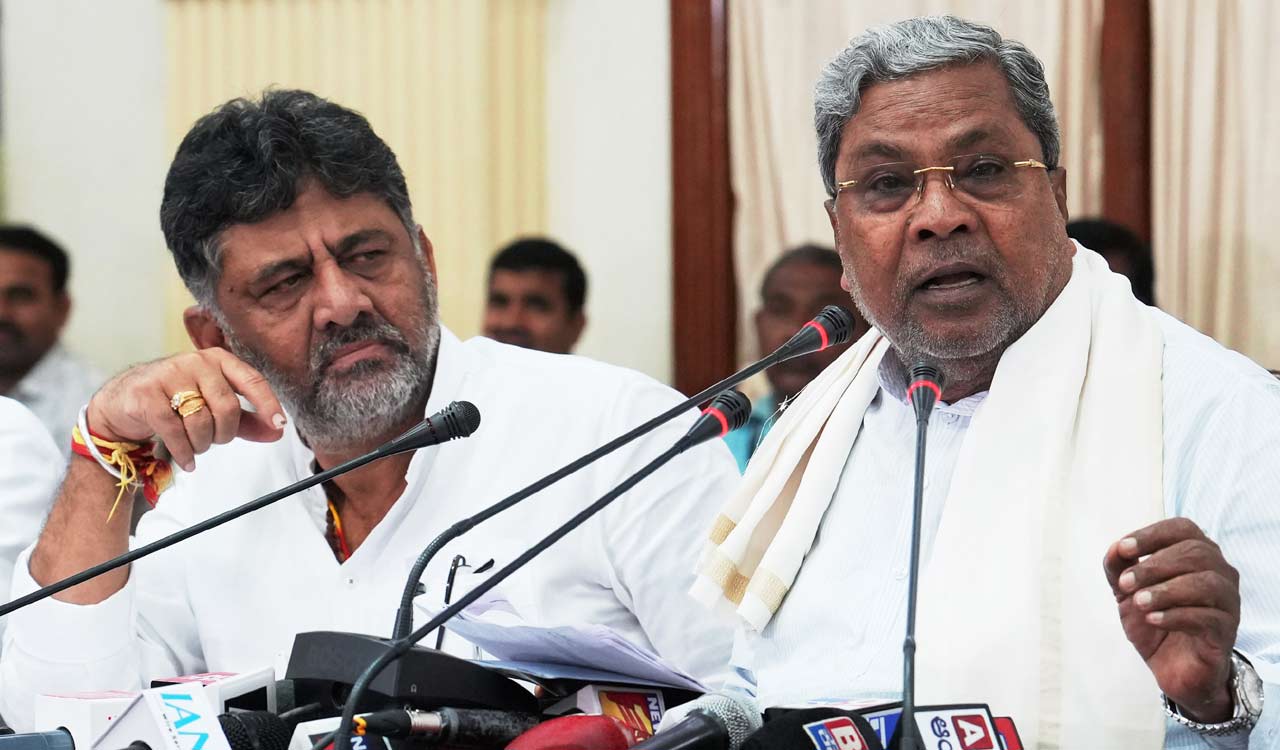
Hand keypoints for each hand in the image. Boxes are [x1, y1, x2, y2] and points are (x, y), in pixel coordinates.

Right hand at [86, 347, 286, 471]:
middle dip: (224, 434)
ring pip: (200, 420)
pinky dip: (184, 451)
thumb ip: (246, 420)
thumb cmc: (176, 402)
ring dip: (201, 444)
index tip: (279, 424)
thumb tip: (277, 431)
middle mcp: (195, 362)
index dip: (267, 403)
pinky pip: (174, 430)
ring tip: (195, 446)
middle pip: (226, 407)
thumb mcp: (214, 408)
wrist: (124, 401)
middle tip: (213, 441)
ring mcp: (169, 374)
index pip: (252, 380)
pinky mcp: (146, 393)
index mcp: (218, 360)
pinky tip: (186, 459)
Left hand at [1104, 518, 1239, 721]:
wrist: (1172, 667)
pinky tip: (1153, 619)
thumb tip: (1115, 549)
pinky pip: (1208, 617)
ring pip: (1206, 584)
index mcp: (1198, 555)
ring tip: (1138, 602)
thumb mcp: (1127, 592)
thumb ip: (1119, 567)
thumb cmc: (1155, 619)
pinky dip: (1176, 615)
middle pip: (1196, 553)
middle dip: (1154, 566)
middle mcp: (1220, 573)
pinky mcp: (1227, 631)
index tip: (1123, 548)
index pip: (1183, 529)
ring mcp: (1228, 602)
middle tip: (1124, 584)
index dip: (1152, 535)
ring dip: (1166, 590)